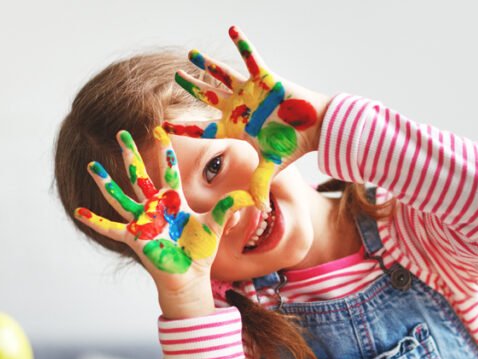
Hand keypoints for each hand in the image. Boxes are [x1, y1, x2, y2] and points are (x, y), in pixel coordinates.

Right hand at [74, 127, 252, 298]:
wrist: (190, 276)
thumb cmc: (200, 251)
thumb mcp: (216, 224)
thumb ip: (229, 207)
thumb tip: (252, 195)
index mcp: (174, 202)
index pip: (170, 171)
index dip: (166, 152)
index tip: (161, 131)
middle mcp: (155, 208)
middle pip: (140, 175)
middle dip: (131, 154)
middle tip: (121, 133)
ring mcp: (143, 222)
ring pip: (121, 197)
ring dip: (106, 182)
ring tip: (92, 165)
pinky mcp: (135, 238)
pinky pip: (111, 227)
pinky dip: (95, 220)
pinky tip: (78, 211)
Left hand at [164, 26, 330, 210]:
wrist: (315, 128)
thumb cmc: (293, 145)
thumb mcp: (272, 166)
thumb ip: (260, 184)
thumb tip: (258, 211)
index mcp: (235, 127)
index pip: (203, 128)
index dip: (183, 127)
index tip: (162, 126)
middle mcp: (238, 106)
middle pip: (207, 96)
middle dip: (191, 87)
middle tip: (175, 78)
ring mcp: (249, 91)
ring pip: (222, 75)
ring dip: (206, 64)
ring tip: (190, 54)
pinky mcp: (265, 77)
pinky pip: (251, 57)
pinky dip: (242, 43)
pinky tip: (232, 28)